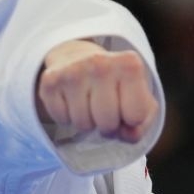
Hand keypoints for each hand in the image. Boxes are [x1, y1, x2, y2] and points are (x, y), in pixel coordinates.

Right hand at [36, 40, 158, 143]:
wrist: (78, 58)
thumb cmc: (115, 85)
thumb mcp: (139, 99)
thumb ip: (142, 123)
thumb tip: (127, 135)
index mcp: (129, 64)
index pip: (135, 116)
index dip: (131, 119)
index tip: (126, 105)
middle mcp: (100, 63)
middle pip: (107, 123)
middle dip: (108, 125)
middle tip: (105, 109)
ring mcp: (73, 71)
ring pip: (83, 124)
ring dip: (87, 122)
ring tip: (89, 103)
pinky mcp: (50, 81)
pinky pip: (61, 120)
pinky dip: (67, 118)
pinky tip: (72, 100)